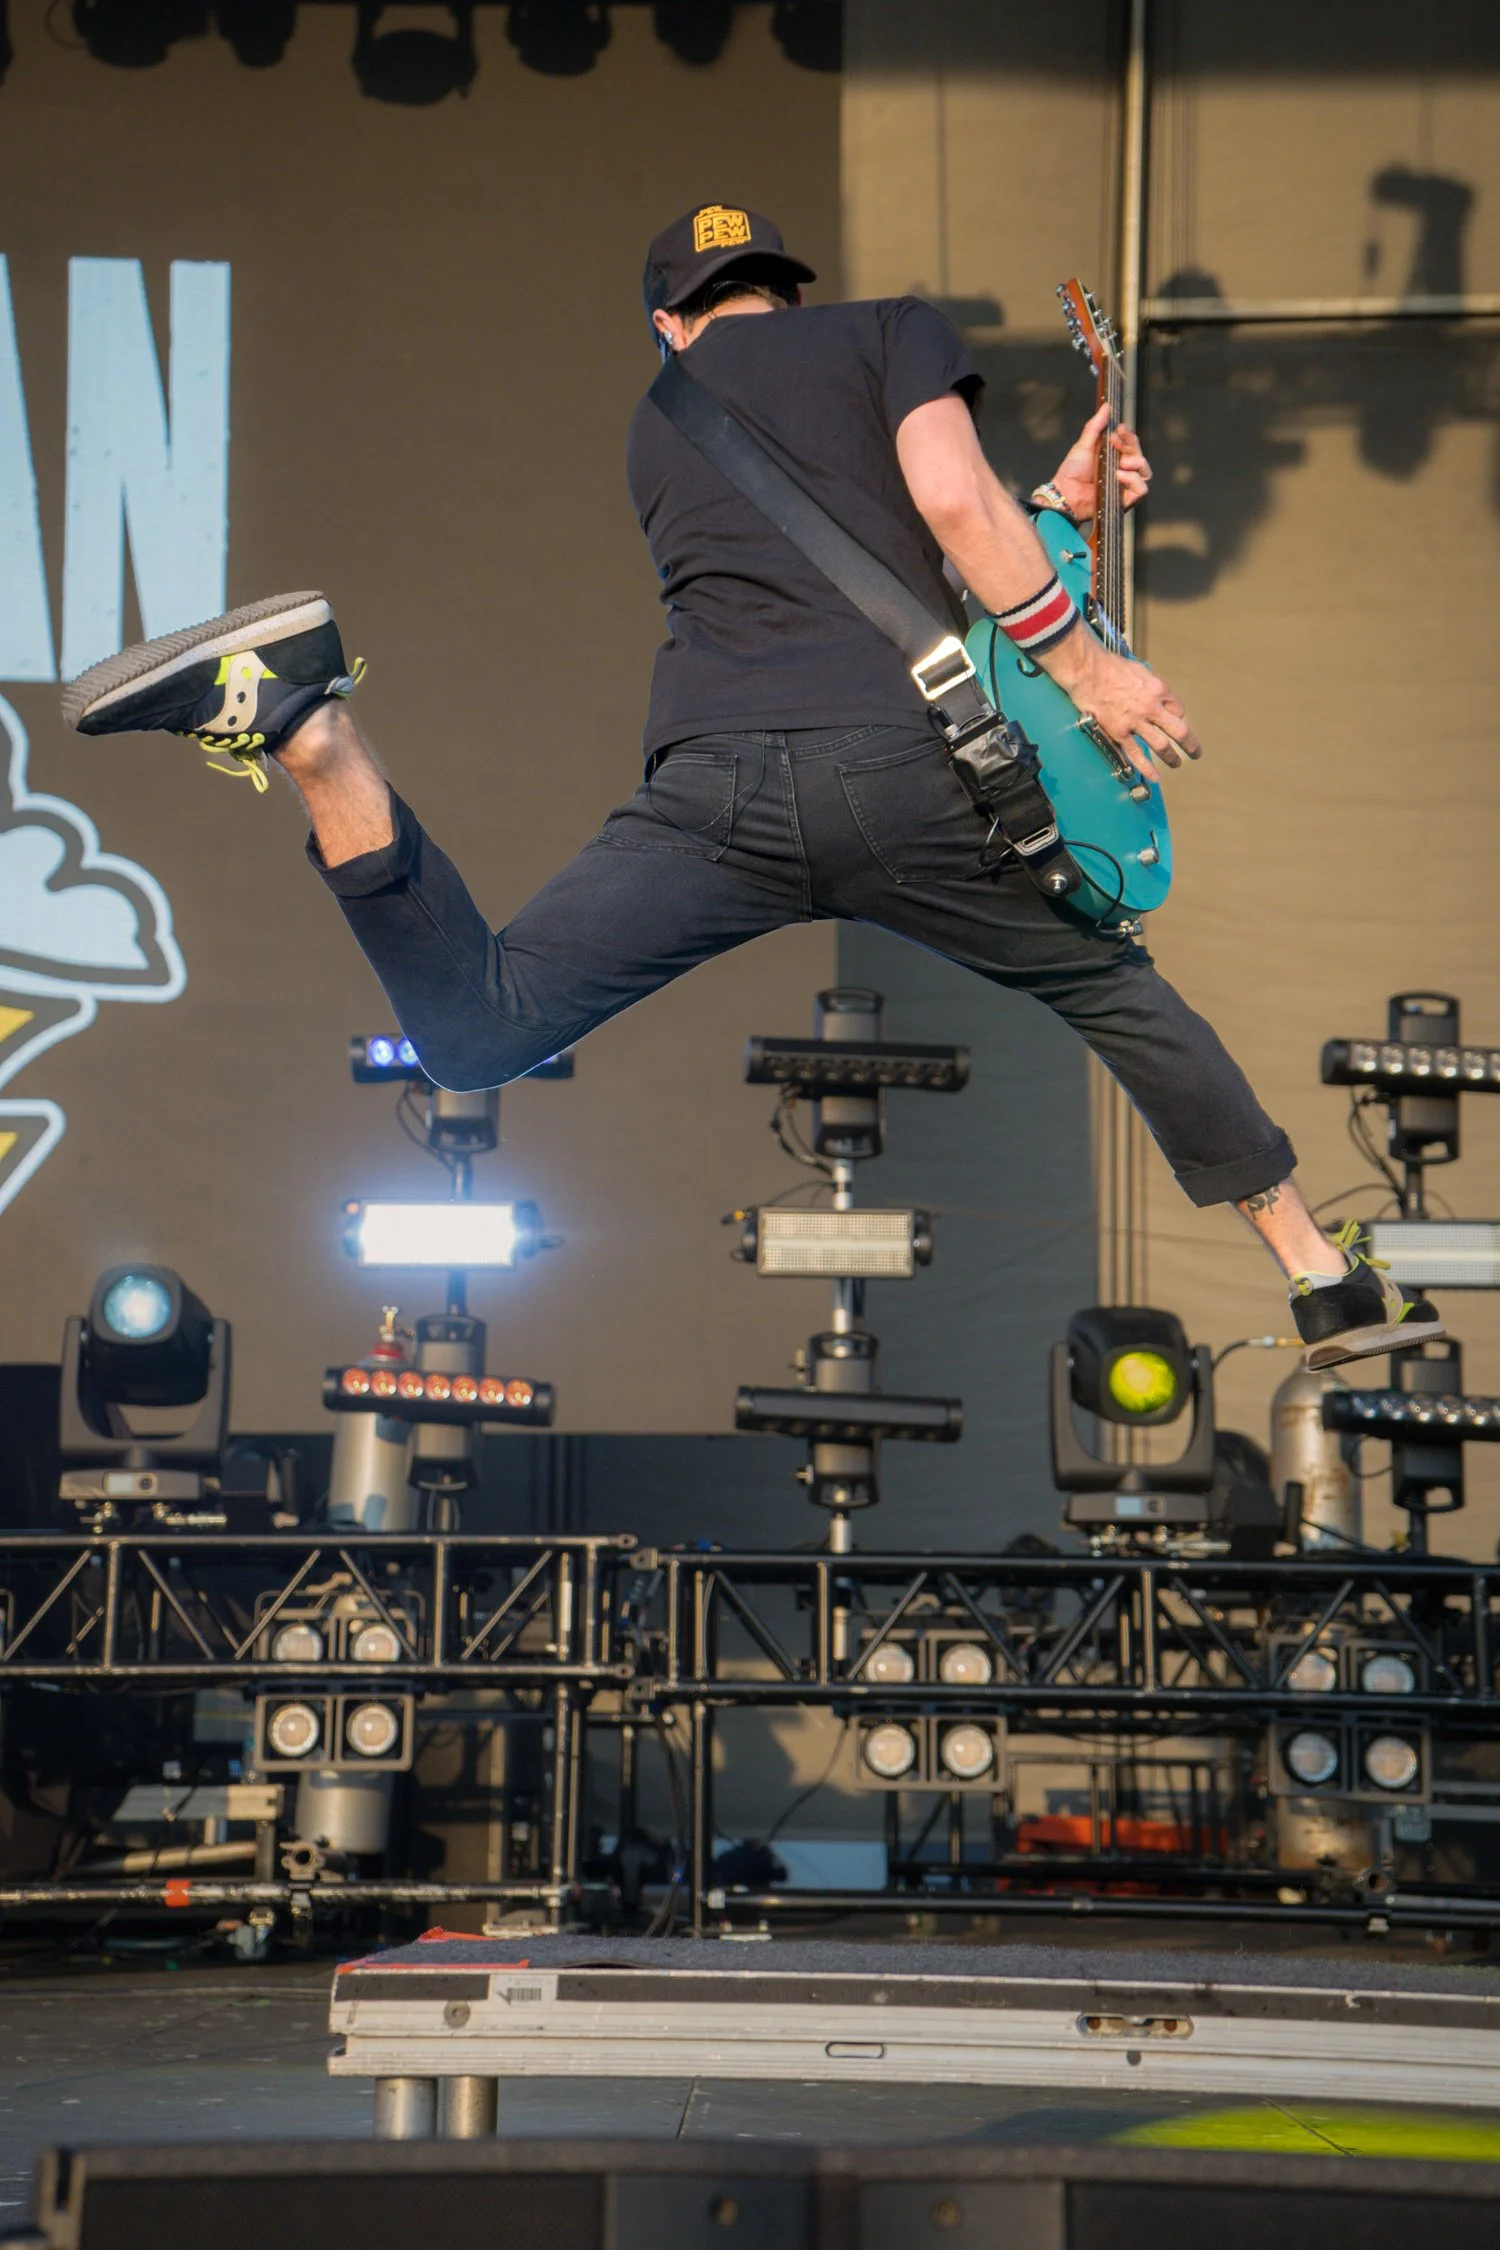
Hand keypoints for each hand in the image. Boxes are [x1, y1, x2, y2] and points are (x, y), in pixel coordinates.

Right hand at [1046, 635, 1200, 780]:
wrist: (1088, 672)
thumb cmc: (1110, 667)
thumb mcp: (1141, 670)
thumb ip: (1151, 685)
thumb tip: (1157, 694)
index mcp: (1159, 690)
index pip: (1178, 710)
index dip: (1177, 717)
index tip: (1174, 722)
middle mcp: (1151, 707)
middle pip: (1179, 730)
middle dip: (1190, 744)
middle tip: (1196, 753)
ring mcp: (1135, 722)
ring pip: (1161, 745)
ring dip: (1171, 758)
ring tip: (1176, 764)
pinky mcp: (1119, 732)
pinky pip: (1136, 754)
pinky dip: (1147, 768)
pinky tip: (1154, 776)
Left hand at [1050, 403, 1151, 519]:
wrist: (1064, 494)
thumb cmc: (1072, 472)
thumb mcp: (1083, 445)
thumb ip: (1095, 426)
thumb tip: (1106, 406)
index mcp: (1115, 458)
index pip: (1132, 444)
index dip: (1128, 435)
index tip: (1118, 429)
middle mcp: (1123, 471)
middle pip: (1140, 455)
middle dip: (1131, 446)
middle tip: (1115, 443)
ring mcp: (1125, 486)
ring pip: (1145, 472)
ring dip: (1136, 462)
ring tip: (1120, 463)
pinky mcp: (1124, 501)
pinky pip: (1141, 490)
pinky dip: (1134, 480)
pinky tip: (1120, 475)